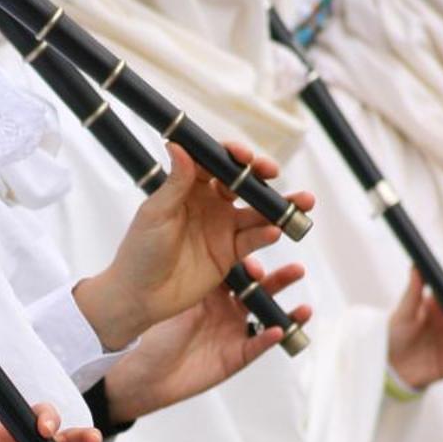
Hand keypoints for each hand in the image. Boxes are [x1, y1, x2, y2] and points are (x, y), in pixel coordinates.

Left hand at [71, 142, 314, 350]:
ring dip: (279, 205)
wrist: (140, 296)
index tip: (244, 156)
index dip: (232, 155)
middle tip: (272, 172)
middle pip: (242, 182)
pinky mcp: (230, 253)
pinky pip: (254, 239)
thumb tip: (178, 145)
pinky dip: (266, 234)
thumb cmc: (140, 252)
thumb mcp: (156, 214)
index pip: (216, 162)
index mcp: (188, 187)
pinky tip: (274, 231)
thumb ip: (175, 182)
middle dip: (261, 175)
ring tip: (302, 201)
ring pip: (257, 211)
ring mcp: (222, 228)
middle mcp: (209, 203)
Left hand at [101, 257, 309, 425]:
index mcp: (209, 285)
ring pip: (265, 312)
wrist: (138, 372)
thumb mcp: (171, 290)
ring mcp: (232, 331)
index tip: (261, 237)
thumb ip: (193, 261)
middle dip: (279, 275)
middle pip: (259, 286)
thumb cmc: (149, 327)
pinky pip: (257, 346)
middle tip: (296, 266)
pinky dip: (268, 338)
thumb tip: (205, 227)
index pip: (238, 262)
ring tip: (301, 294)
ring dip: (283, 302)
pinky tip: (277, 329)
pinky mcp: (235, 356)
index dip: (252, 253)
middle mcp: (225, 306)